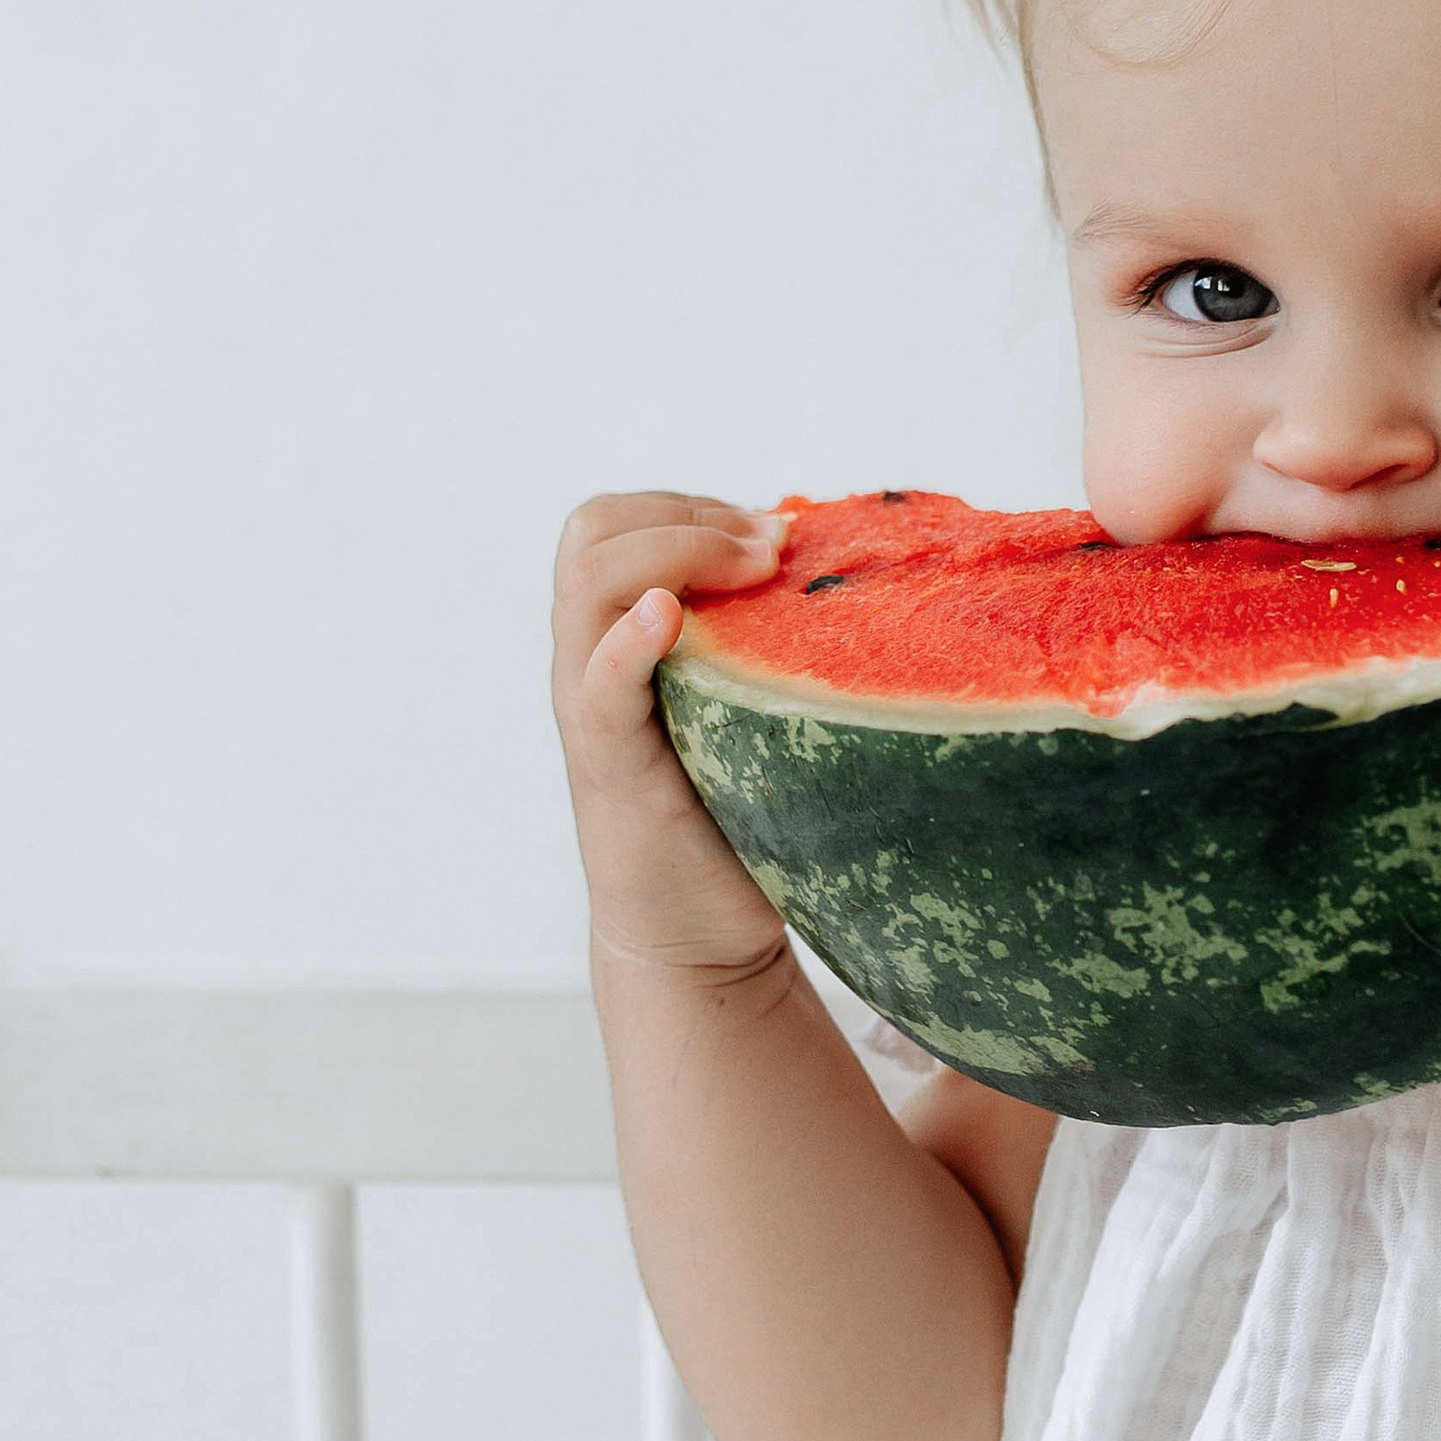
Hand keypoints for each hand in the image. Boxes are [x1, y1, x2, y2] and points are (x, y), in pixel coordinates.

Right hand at [552, 492, 793, 977]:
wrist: (699, 936)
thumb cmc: (741, 814)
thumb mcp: (756, 706)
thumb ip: (774, 642)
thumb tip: (856, 566)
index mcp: (624, 636)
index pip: (616, 521)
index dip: (688, 504)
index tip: (771, 531)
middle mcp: (592, 659)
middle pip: (589, 530)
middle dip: (685, 515)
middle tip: (767, 549)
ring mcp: (592, 709)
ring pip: (584, 582)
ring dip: (672, 552)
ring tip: (748, 571)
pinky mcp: (606, 766)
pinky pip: (598, 685)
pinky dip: (627, 641)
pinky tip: (666, 619)